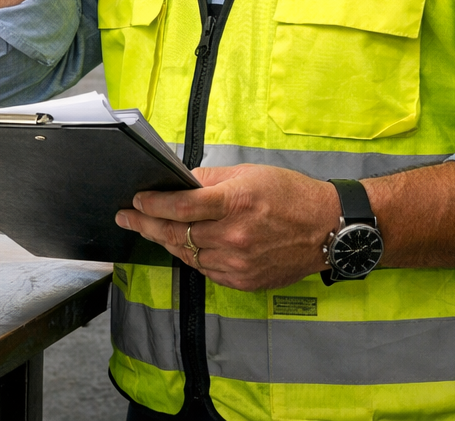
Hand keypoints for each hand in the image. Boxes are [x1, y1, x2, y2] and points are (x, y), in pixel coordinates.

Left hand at [115, 165, 340, 290]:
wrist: (328, 229)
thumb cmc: (291, 195)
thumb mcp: (249, 174)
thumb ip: (210, 180)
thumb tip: (180, 183)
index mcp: (234, 204)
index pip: (180, 206)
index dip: (152, 204)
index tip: (136, 201)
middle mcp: (234, 236)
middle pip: (177, 234)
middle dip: (145, 225)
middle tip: (126, 218)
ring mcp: (239, 262)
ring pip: (188, 254)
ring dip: (166, 241)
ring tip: (150, 229)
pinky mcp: (244, 281)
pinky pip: (206, 270)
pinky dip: (192, 257)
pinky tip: (184, 245)